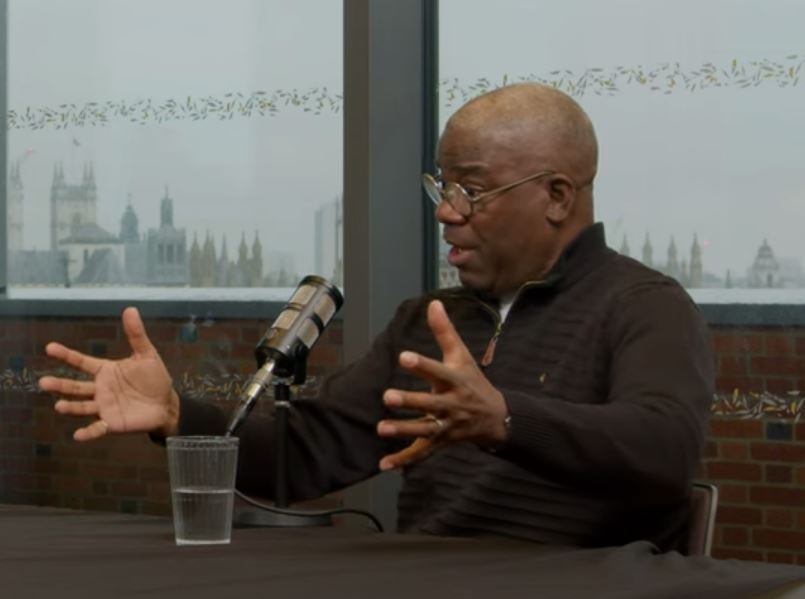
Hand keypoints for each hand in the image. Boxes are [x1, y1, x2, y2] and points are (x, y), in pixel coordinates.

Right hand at [38, 307, 179, 441]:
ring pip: (82, 407)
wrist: (166, 403)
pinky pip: (97, 429)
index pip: (81, 362)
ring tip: (59, 406)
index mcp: (105, 371)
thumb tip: (130, 309)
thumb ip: (136, 334)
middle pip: (75, 386)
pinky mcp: (112, 423)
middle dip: (60, 384)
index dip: (66, 355)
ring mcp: (104, 407)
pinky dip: (88, 432)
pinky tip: (77, 435)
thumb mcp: (147, 354)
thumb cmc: (154, 378)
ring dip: (70, 407)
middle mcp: (100, 389)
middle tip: (44, 382)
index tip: (50, 347)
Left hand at [377, 300, 508, 469]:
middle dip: (410, 402)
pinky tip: (384, 465)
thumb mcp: (462, 355)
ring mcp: (447, 425)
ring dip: (403, 431)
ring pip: (425, 430)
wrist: (496, 417)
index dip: (422, 365)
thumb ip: (445, 331)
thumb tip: (434, 302)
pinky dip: (404, 460)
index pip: (438, 371)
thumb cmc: (472, 380)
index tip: (403, 356)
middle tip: (388, 396)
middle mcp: (452, 404)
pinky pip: (422, 453)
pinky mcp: (442, 441)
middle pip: (431, 404)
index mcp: (456, 380)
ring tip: (381, 428)